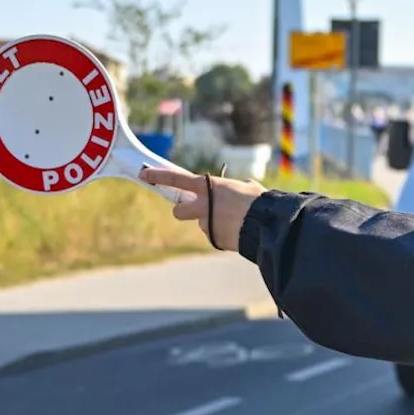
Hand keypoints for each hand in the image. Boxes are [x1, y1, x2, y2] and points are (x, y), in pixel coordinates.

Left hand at [139, 167, 267, 251]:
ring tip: (236, 222)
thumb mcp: (246, 187)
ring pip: (204, 224)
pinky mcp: (214, 239)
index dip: (159, 176)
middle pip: (179, 210)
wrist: (268, 226)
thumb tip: (237, 187)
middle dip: (184, 210)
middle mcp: (203, 206)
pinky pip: (216, 235)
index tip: (145, 175)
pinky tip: (240, 231)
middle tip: (199, 210)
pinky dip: (224, 234)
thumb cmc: (260, 202)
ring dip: (214, 223)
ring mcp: (207, 224)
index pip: (177, 179)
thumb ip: (234, 187)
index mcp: (210, 187)